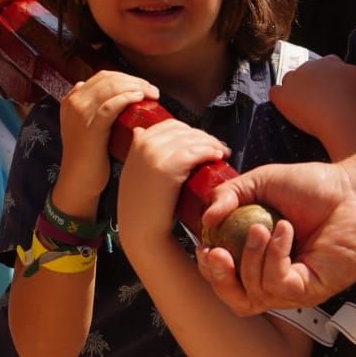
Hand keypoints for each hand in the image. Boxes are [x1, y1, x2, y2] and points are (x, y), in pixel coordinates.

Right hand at [53, 70, 157, 218]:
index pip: (103, 76)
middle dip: (134, 80)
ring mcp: (81, 114)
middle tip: (152, 89)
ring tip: (152, 93)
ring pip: (111, 88)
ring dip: (136, 86)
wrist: (78, 181)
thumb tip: (109, 95)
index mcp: (72, 99)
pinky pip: (111, 105)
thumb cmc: (88, 156)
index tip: (142, 85)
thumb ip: (92, 109)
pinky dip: (127, 98)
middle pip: (109, 79)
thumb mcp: (86, 126)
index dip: (125, 77)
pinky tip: (140, 98)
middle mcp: (74, 102)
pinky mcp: (91, 127)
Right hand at [117, 119, 227, 249]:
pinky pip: (198, 152)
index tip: (202, 141)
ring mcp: (156, 153)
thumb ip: (138, 152)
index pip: (171, 125)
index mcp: (138, 141)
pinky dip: (211, 151)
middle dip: (203, 137)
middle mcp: (145, 143)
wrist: (141, 231)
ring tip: (222, 153)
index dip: (190, 131)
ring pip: (193, 139)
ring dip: (212, 143)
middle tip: (218, 147)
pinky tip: (219, 157)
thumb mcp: (133, 172)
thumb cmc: (142, 207)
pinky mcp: (170, 167)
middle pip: (184, 130)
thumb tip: (139, 130)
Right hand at [199, 159, 355, 310]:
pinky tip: (285, 231)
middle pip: (236, 299)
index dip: (211, 269)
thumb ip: (229, 195)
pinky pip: (281, 283)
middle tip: (215, 253)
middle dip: (219, 278)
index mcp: (261, 258)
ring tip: (262, 226)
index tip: (204, 245)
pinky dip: (275, 256)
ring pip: (255, 292)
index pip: (227, 279)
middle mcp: (276, 277)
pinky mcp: (312, 289)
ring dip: (251, 256)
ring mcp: (295, 287)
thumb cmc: (316, 188)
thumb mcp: (262, 183)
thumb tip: (206, 218)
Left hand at [270, 33, 355, 154]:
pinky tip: (289, 108)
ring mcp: (293, 80)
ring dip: (296, 91)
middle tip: (323, 103)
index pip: (326, 66)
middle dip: (312, 85)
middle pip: (307, 74)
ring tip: (308, 107)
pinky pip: (275, 93)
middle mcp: (308, 66)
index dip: (331, 80)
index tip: (338, 92)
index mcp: (328, 61)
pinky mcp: (282, 96)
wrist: (344, 118)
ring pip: (290, 82)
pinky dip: (281, 99)